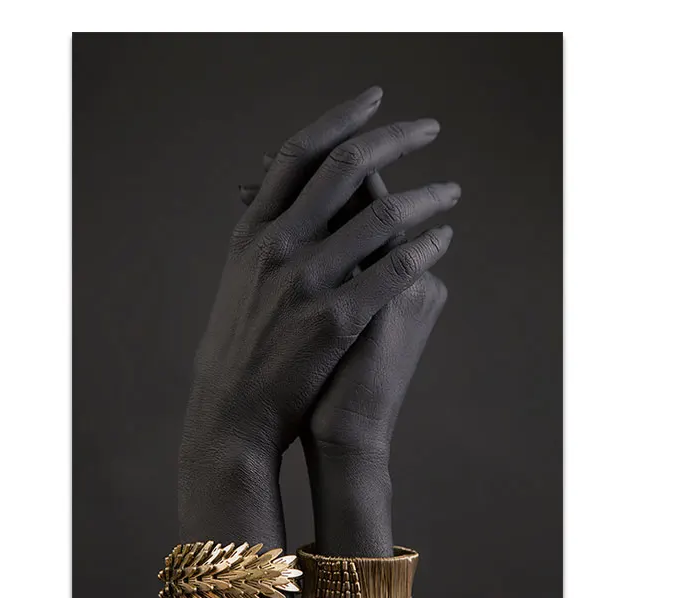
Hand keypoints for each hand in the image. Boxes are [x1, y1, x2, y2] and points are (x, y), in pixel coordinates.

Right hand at [180, 86, 459, 479]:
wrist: (231, 412)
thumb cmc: (238, 350)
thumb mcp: (240, 284)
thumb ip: (266, 242)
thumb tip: (285, 209)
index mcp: (253, 233)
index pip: (298, 155)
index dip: (339, 120)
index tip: (374, 100)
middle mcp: (276, 246)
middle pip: (343, 168)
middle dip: (395, 139)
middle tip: (430, 129)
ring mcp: (305, 282)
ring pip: (380, 216)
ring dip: (426, 197)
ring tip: (451, 192)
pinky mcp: (335, 319)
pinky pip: (394, 271)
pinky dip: (425, 249)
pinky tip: (442, 240)